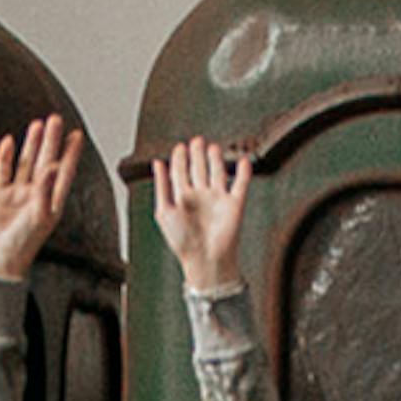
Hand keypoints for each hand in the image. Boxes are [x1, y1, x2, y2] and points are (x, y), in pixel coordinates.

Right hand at [0, 115, 79, 283]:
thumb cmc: (23, 246)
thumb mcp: (39, 218)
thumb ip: (45, 192)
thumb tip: (51, 167)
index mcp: (52, 202)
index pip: (64, 172)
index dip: (71, 153)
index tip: (77, 135)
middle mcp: (37, 196)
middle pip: (46, 162)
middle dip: (51, 141)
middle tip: (56, 120)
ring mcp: (18, 195)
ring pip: (27, 164)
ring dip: (32, 145)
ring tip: (37, 125)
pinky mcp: (0, 198)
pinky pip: (3, 172)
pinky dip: (5, 157)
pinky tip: (9, 141)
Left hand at [149, 137, 255, 294]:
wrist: (204, 260)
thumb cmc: (182, 242)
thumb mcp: (164, 211)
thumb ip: (161, 186)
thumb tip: (157, 164)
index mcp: (182, 197)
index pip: (181, 172)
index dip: (180, 158)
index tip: (179, 147)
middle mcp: (201, 196)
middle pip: (199, 168)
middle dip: (198, 154)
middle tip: (196, 140)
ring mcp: (218, 199)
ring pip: (218, 172)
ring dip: (216, 160)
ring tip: (212, 147)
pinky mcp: (235, 205)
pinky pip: (240, 185)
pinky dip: (243, 173)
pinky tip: (242, 161)